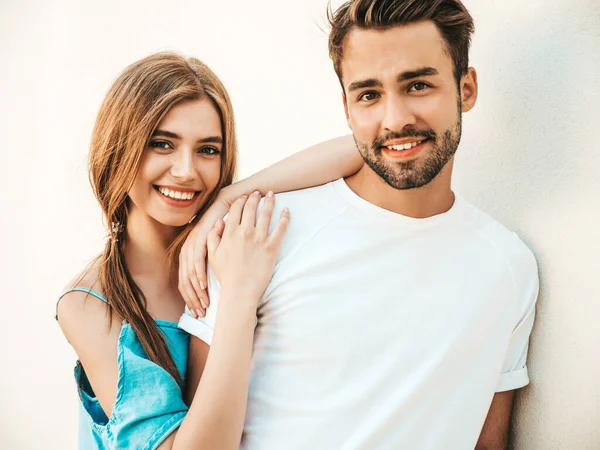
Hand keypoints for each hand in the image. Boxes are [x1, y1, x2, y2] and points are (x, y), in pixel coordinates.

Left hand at [178, 195, 230, 317]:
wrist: (226, 206)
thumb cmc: (226, 230)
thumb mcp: (219, 251)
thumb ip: (213, 266)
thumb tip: (214, 287)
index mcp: (188, 257)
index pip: (185, 285)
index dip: (191, 300)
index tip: (201, 313)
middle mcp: (186, 252)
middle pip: (185, 283)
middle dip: (193, 300)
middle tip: (202, 314)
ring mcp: (191, 245)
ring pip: (190, 274)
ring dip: (196, 291)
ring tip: (205, 303)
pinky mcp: (198, 239)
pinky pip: (196, 260)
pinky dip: (199, 274)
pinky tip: (205, 285)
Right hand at [207, 191, 289, 306]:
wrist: (240, 291)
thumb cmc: (226, 275)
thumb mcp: (213, 255)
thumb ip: (213, 237)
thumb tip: (219, 222)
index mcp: (229, 233)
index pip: (235, 209)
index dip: (240, 200)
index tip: (244, 196)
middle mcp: (244, 232)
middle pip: (251, 208)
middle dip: (255, 197)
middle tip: (258, 192)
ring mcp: (259, 239)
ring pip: (266, 214)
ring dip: (270, 202)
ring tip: (273, 195)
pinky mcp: (272, 247)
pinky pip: (281, 228)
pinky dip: (285, 218)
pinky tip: (287, 211)